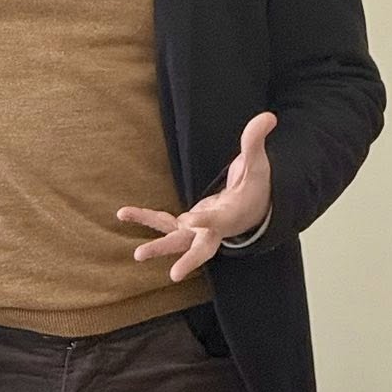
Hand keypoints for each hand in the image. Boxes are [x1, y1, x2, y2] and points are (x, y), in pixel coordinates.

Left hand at [118, 111, 276, 281]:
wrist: (252, 208)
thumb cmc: (254, 187)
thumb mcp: (257, 163)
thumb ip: (256, 141)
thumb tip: (268, 116)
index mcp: (231, 216)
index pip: (217, 220)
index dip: (204, 220)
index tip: (189, 219)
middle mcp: (213, 229)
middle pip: (201, 249)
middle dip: (188, 261)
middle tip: (174, 275)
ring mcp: (198, 230)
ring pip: (177, 241)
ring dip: (158, 247)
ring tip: (137, 254)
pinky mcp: (186, 225)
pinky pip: (163, 223)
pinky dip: (145, 218)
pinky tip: (123, 213)